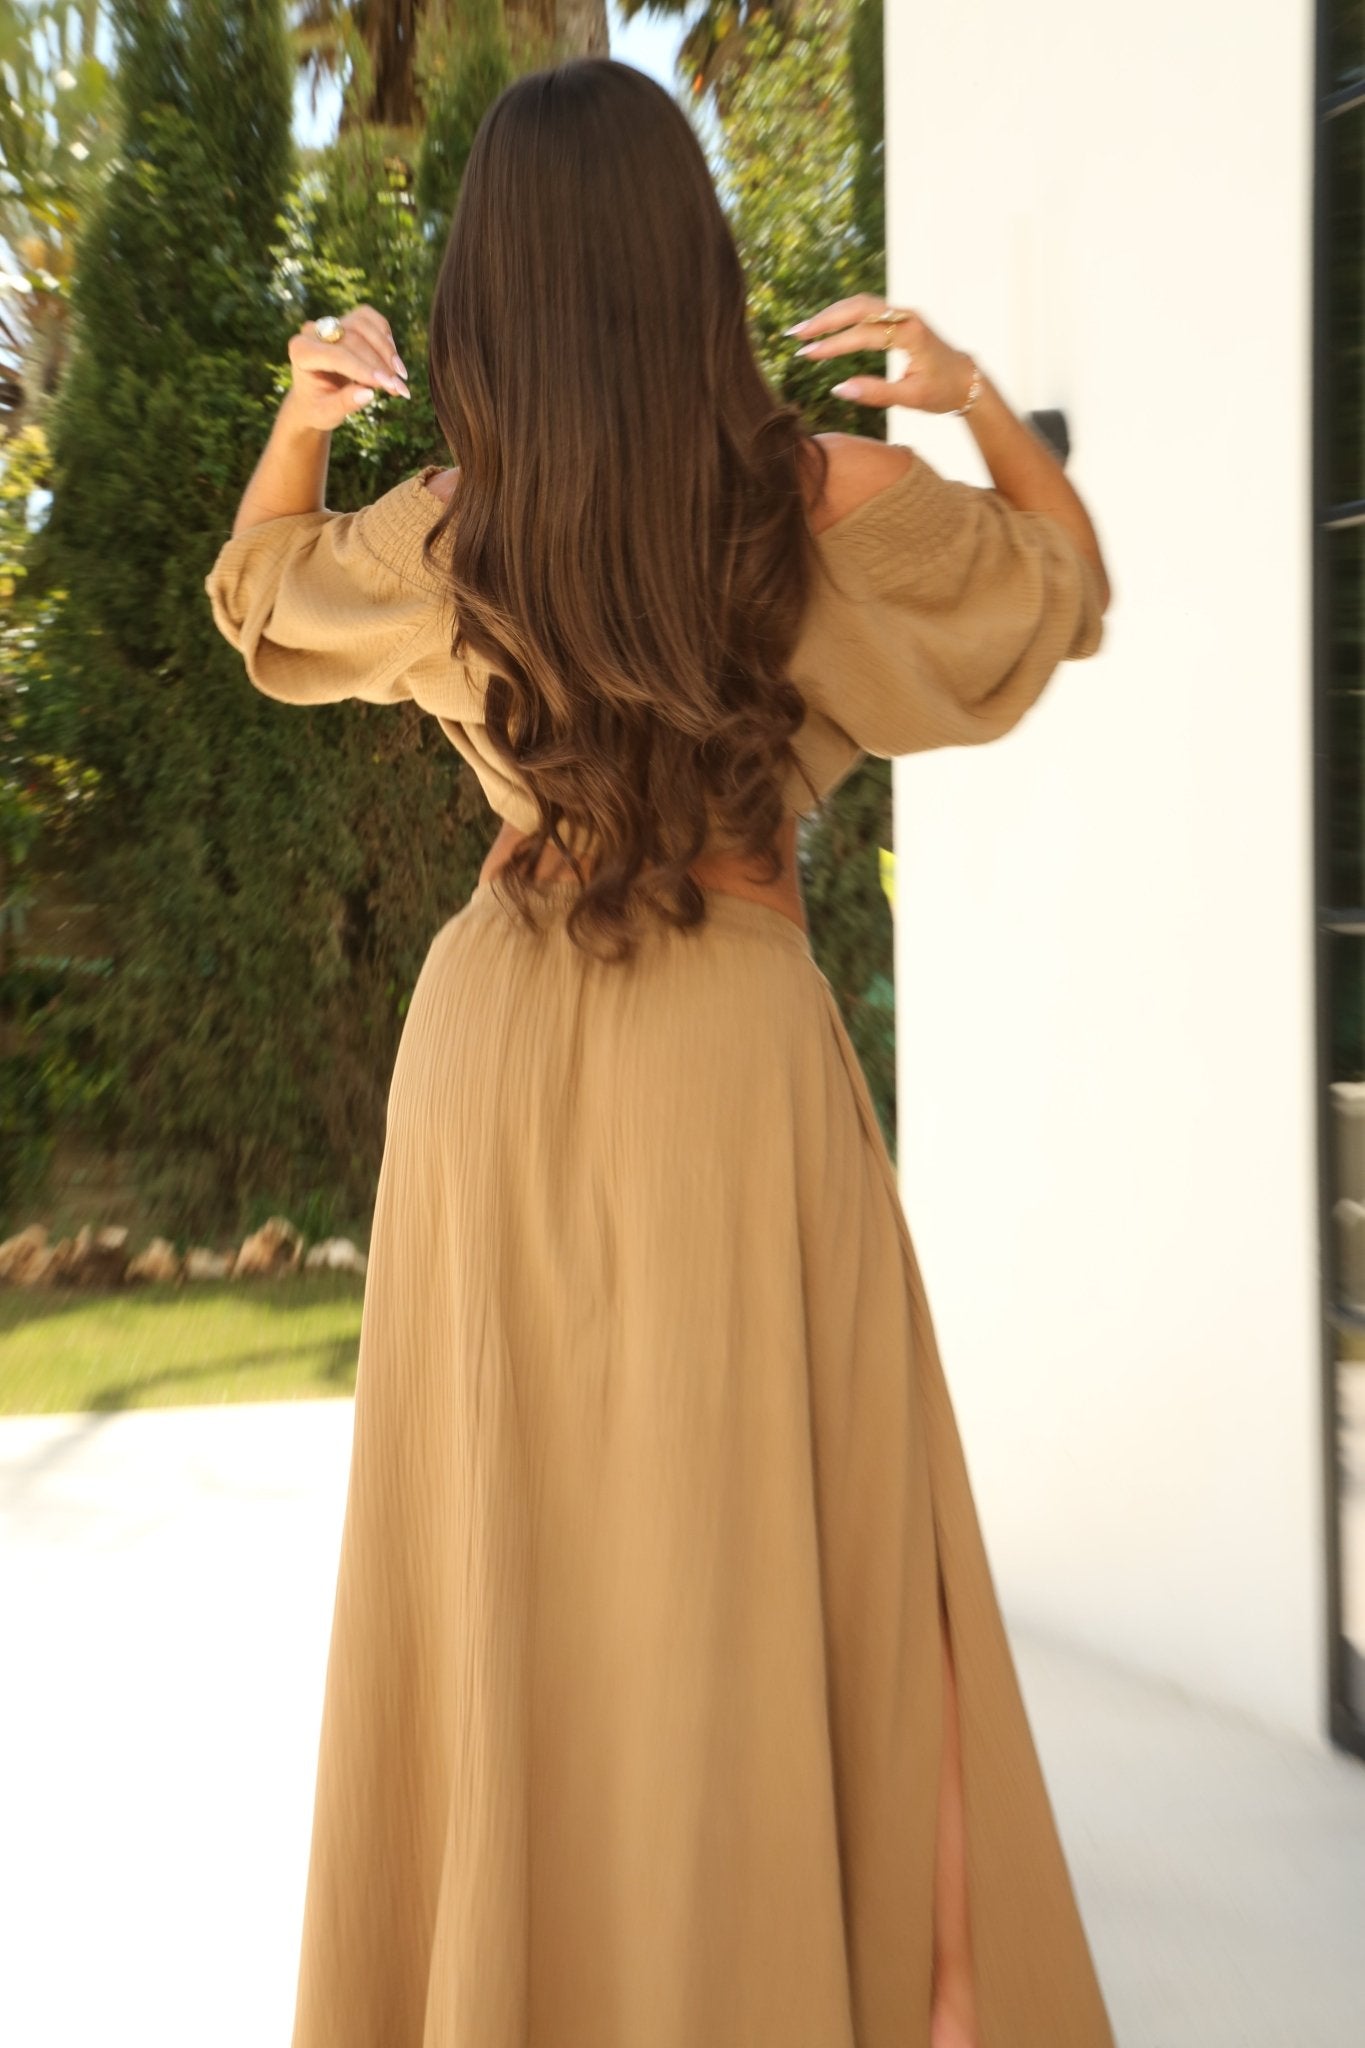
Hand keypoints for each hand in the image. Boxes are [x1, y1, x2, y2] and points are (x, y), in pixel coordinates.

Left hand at [284, 303, 410, 431]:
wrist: (315, 398)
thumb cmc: (318, 407)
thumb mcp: (328, 414)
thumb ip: (345, 404)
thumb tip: (368, 394)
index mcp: (301, 352)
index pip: (336, 355)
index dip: (364, 368)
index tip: (388, 385)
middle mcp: (312, 332)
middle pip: (353, 338)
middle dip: (379, 363)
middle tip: (398, 387)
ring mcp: (329, 324)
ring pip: (363, 323)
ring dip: (386, 349)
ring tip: (400, 376)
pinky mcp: (346, 321)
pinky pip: (370, 318)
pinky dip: (385, 337)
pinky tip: (394, 361)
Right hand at [787, 295, 975, 415]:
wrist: (966, 379)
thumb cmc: (941, 392)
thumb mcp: (910, 399)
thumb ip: (875, 393)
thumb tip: (838, 389)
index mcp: (911, 335)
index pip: (864, 335)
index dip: (834, 345)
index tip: (808, 355)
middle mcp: (906, 317)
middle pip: (858, 307)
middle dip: (825, 319)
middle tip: (796, 335)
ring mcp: (903, 314)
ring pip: (861, 304)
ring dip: (831, 315)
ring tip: (804, 332)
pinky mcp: (899, 317)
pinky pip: (866, 309)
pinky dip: (843, 316)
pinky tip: (824, 328)